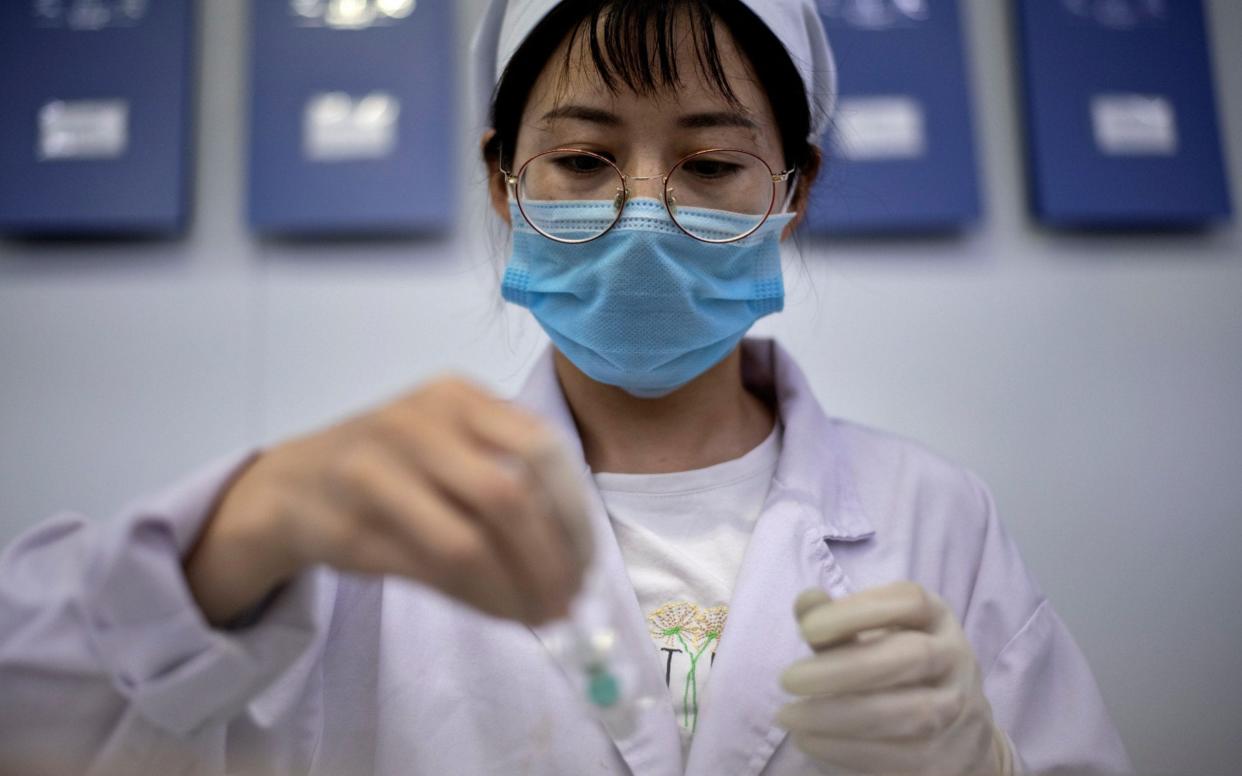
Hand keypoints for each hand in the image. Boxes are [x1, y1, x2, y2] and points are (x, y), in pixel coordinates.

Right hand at [185, 376, 592, 627]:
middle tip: (570, 598)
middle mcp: (417, 423)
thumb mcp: (450, 439)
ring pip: (468, 544)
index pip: (541, 449)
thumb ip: (510, 469)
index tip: (589, 560)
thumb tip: (578, 553)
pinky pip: (430, 573)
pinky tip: (501, 612)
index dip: (575, 512)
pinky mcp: (350, 526)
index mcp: (456, 394)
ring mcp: (376, 472)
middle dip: (550, 558)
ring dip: (515, 590)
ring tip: (541, 615)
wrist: (291, 484)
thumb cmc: (394, 465)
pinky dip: (478, 600)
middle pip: (508, 497)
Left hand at [776, 582, 1013, 775]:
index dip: (859, 611)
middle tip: (788, 679)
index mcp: (936, 618)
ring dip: (839, 717)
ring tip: (790, 715)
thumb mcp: (872, 634)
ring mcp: (957, 711)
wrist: (956, 730)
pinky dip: (847, 751)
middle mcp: (956, 659)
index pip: (910, 601)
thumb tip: (807, 602)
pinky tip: (810, 741)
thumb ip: (836, 618)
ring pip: (909, 715)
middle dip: (845, 669)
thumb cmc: (897, 667)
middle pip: (912, 657)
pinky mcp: (945, 758)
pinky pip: (899, 758)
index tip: (806, 629)